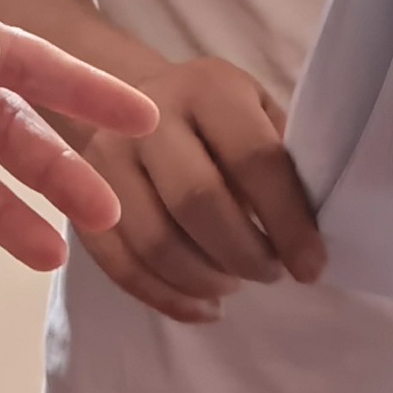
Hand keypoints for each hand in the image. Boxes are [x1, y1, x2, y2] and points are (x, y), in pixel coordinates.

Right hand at [71, 53, 325, 324]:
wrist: (123, 97)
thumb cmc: (213, 116)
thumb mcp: (254, 112)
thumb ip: (280, 160)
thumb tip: (309, 236)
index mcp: (209, 88)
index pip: (255, 159)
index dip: (288, 222)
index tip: (312, 266)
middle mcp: (148, 115)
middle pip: (197, 202)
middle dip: (244, 254)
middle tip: (269, 273)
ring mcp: (106, 157)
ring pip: (155, 241)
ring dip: (205, 279)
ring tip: (233, 282)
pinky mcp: (80, 199)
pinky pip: (120, 265)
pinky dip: (166, 297)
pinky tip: (201, 304)